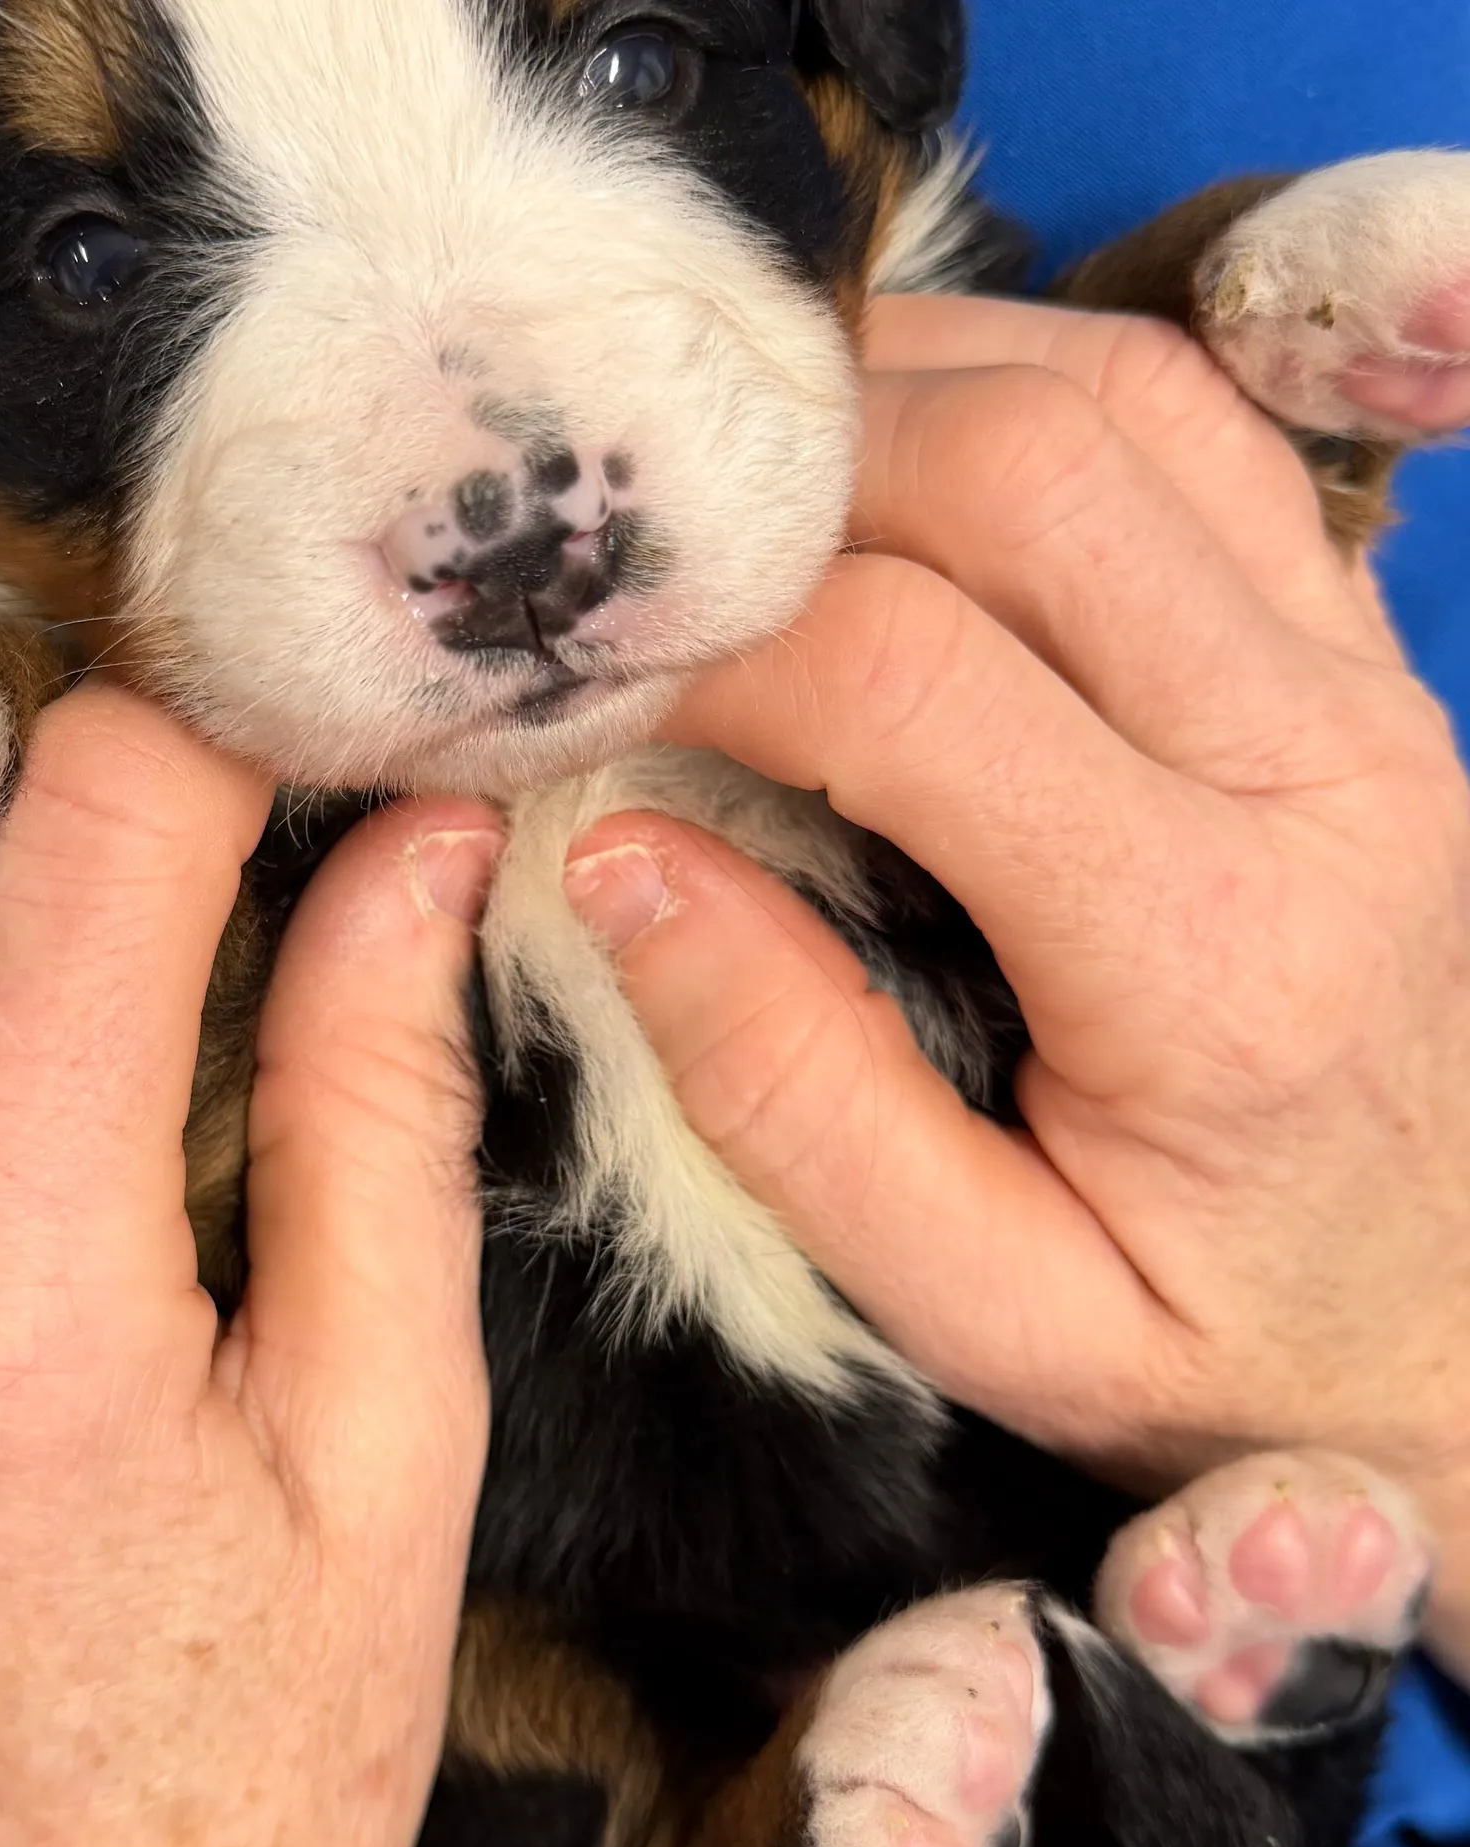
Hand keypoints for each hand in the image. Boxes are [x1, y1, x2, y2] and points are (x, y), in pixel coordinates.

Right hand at [565, 295, 1469, 1677]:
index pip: (907, 678)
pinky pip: (1199, 431)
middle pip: (1023, 473)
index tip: (581, 684)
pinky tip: (909, 459)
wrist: (1466, 1336)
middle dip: (788, 479)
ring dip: (905, 395)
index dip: (704, 645)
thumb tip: (620, 862)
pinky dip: (1029, 387)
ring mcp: (1364, 685)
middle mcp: (1315, 768)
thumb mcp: (990, 1310)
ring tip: (749, 491)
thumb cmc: (1223, 1343)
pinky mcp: (1364, 656)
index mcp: (1210, 953)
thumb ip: (793, 1097)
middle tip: (649, 561)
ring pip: (1120, 401)